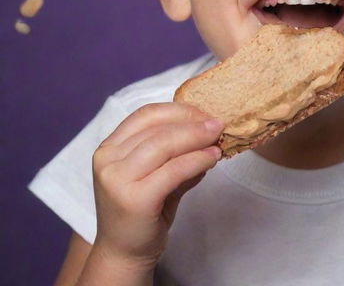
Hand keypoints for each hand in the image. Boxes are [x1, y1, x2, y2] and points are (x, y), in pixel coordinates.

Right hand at [91, 102, 223, 269]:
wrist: (124, 252)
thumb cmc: (143, 209)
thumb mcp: (157, 172)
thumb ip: (177, 151)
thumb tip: (209, 130)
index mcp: (109, 147)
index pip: (146, 114)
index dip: (179, 110)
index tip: (204, 113)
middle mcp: (107, 160)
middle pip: (157, 128)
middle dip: (192, 123)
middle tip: (217, 125)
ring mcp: (117, 180)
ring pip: (164, 145)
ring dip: (197, 139)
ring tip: (218, 140)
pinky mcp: (134, 199)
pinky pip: (173, 170)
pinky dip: (197, 160)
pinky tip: (212, 158)